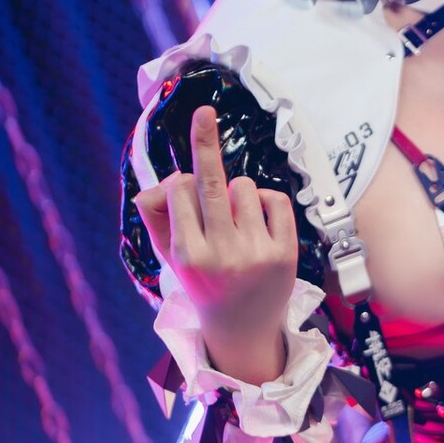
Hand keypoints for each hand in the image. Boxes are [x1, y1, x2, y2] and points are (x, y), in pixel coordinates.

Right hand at [134, 104, 297, 381]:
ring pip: (243, 186)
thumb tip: (165, 180)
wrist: (243, 331)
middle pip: (210, 182)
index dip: (184, 184)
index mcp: (188, 254)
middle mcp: (221, 254)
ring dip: (238, 193)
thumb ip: (158, 217)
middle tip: (203, 111)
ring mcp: (255, 253)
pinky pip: (275, 199)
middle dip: (204, 142)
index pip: (182, 190)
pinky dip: (266, 202)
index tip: (184, 189)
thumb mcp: (171, 257)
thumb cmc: (204, 284)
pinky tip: (259, 224)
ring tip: (236, 224)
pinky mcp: (285, 253)